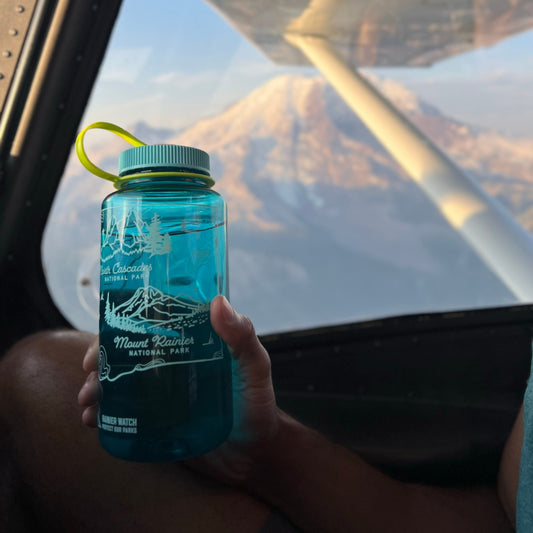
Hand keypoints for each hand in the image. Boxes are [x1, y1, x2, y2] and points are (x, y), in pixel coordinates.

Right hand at [78, 295, 279, 484]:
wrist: (254, 456)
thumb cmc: (258, 406)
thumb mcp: (255, 368)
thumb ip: (243, 338)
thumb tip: (218, 301)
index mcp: (193, 343)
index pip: (155, 321)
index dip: (126, 321)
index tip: (106, 330)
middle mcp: (174, 363)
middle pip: (129, 350)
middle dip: (102, 356)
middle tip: (89, 370)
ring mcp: (162, 392)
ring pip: (120, 380)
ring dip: (97, 385)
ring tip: (88, 401)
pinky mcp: (155, 420)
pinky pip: (124, 412)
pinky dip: (104, 413)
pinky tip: (93, 421)